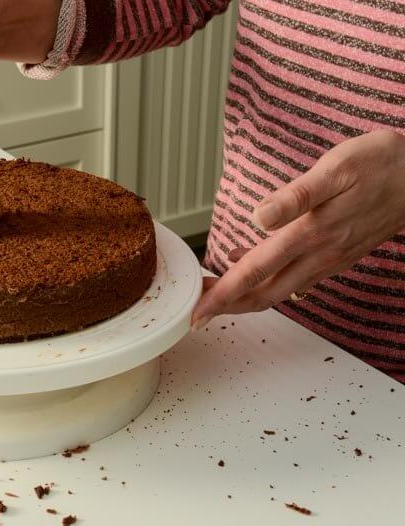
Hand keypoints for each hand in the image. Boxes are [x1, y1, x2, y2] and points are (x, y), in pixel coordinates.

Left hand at [192, 129, 404, 328]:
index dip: (223, 295)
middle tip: (194, 308)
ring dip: (243, 296)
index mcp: (310, 234)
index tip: (196, 312)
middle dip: (226, 304)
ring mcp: (328, 259)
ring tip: (213, 292)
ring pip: (277, 290)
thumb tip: (259, 217)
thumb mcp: (335, 169)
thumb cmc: (379, 164)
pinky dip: (265, 281)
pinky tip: (246, 265)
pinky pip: (293, 279)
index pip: (254, 272)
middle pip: (261, 293)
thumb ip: (295, 196)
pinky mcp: (335, 256)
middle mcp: (318, 254)